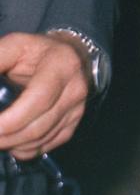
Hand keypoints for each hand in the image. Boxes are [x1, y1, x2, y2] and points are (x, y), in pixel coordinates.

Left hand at [0, 32, 92, 158]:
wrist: (71, 54)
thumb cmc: (37, 51)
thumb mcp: (16, 45)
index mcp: (62, 65)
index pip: (39, 99)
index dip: (12, 120)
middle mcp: (75, 89)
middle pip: (38, 127)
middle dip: (5, 138)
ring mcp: (77, 108)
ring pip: (40, 140)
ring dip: (12, 145)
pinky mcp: (74, 123)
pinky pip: (46, 146)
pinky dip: (24, 149)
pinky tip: (12, 140)